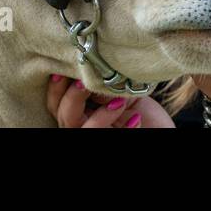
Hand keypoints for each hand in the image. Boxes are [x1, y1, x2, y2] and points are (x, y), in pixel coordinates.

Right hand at [46, 74, 174, 127]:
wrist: (155, 125)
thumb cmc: (136, 106)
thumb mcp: (119, 89)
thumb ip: (103, 84)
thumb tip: (92, 74)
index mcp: (78, 111)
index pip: (56, 103)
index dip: (55, 89)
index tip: (61, 71)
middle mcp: (82, 125)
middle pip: (64, 116)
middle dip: (72, 97)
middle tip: (85, 82)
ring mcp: (96, 134)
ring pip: (84, 131)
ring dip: (100, 116)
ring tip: (119, 102)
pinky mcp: (114, 140)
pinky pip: (111, 136)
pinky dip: (125, 129)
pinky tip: (136, 118)